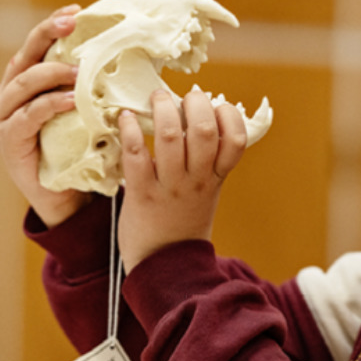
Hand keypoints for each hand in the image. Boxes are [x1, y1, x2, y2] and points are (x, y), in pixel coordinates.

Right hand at [0, 5, 91, 226]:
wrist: (65, 196)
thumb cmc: (78, 149)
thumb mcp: (83, 111)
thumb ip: (88, 86)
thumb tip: (124, 56)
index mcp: (25, 84)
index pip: (35, 46)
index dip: (53, 26)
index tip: (77, 11)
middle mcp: (10, 96)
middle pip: (24, 57)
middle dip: (48, 36)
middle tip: (74, 24)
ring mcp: (6, 118)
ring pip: (24, 84)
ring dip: (52, 73)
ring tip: (80, 71)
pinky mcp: (10, 141)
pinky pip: (28, 117)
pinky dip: (50, 105)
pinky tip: (72, 101)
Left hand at [117, 88, 247, 271]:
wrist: (164, 265)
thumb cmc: (183, 220)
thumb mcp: (207, 191)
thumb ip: (208, 161)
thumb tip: (201, 117)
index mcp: (216, 178)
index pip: (236, 141)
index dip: (229, 115)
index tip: (216, 105)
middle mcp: (196, 180)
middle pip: (204, 131)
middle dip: (195, 103)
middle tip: (184, 96)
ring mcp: (170, 187)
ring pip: (171, 137)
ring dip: (163, 109)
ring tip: (156, 98)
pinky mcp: (141, 194)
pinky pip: (136, 155)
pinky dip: (129, 130)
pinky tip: (124, 118)